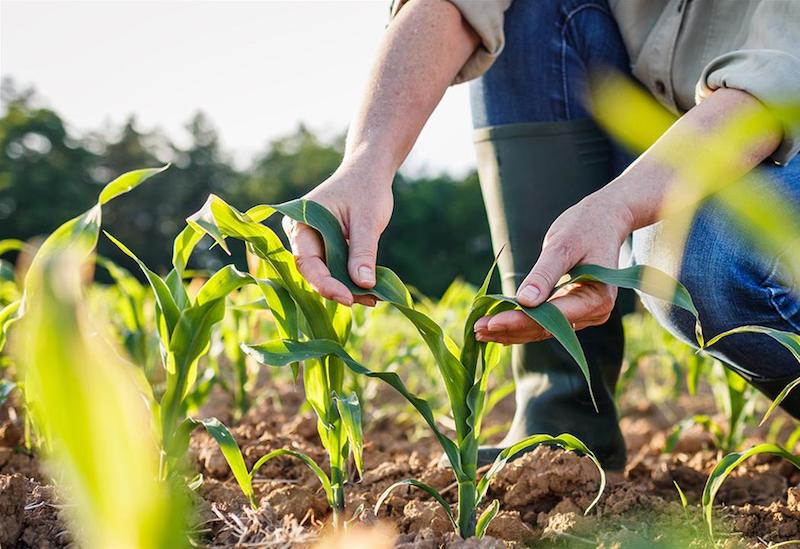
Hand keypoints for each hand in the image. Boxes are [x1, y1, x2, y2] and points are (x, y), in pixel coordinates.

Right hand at [283, 159, 393, 306]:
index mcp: (300, 223)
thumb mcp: (367, 220)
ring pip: (326, 274)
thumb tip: (364, 285)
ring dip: (347, 287)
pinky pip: (335, 268)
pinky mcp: (326, 248)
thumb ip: (363, 252)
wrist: (369, 172)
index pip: (307, 262)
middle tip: (367, 300)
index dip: (326, 284)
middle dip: (339, 289)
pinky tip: (371, 290)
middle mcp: (301, 235)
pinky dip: (351, 279)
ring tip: (374, 298)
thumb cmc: (366, 189)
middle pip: (314, 272)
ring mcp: (313, 243)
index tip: (348, 298)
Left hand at [474, 189, 633, 343]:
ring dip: (511, 331)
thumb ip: (545, 273)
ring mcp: (584, 314)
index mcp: (597, 298)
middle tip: (476, 329)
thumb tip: (525, 301)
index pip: (552, 317)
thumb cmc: (585, 227)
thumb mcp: (563, 245)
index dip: (520, 321)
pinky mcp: (572, 311)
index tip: (491, 322)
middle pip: (546, 328)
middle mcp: (594, 313)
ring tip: (479, 331)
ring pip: (542, 330)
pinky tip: (495, 327)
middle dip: (510, 329)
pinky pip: (544, 322)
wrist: (603, 219)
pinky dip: (519, 324)